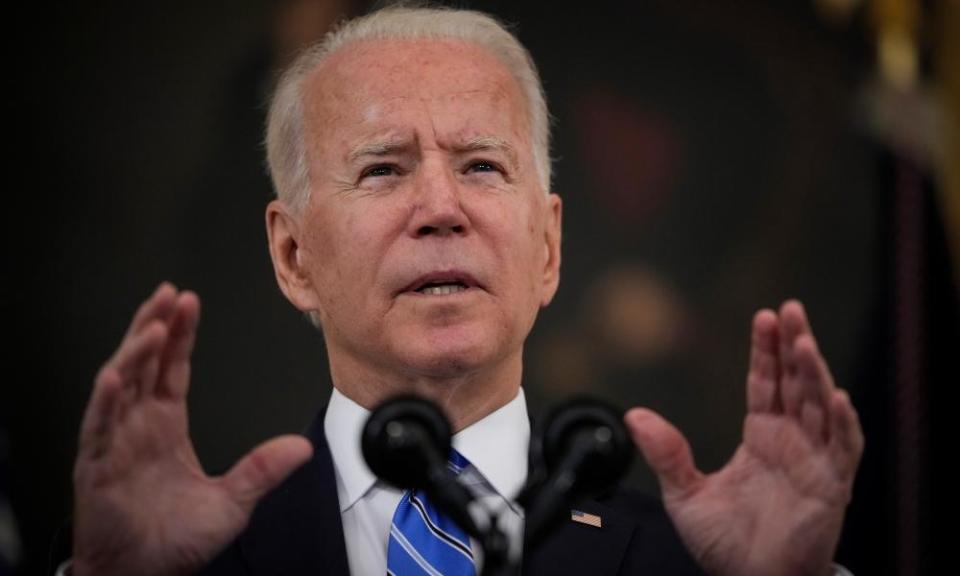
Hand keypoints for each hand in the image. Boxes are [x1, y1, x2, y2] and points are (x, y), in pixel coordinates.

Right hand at [72, 283, 312, 575]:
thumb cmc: (176, 541)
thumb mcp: (233, 502)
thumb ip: (263, 470)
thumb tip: (302, 447)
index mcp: (166, 426)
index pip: (172, 369)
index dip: (181, 335)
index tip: (189, 302)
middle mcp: (138, 426)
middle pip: (144, 363)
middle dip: (156, 325)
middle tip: (169, 294)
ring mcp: (115, 442)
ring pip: (120, 385)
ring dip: (134, 352)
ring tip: (154, 324)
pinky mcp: (97, 466)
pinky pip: (97, 428)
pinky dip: (105, 401)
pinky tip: (115, 376)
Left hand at [625, 300, 862, 575]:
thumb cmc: (726, 544)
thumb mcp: (685, 494)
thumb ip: (666, 453)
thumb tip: (634, 416)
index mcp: (762, 436)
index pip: (766, 383)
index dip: (765, 351)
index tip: (764, 317)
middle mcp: (792, 441)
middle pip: (796, 383)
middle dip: (795, 346)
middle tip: (791, 310)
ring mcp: (815, 461)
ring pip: (820, 406)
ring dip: (816, 373)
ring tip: (805, 342)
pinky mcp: (832, 486)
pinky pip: (844, 449)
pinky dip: (844, 424)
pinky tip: (837, 398)